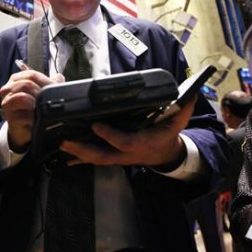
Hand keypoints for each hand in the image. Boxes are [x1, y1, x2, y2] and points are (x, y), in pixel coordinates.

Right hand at [0, 70, 63, 150]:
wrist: (25, 128)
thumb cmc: (31, 108)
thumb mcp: (41, 93)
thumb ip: (49, 83)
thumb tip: (59, 77)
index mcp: (16, 79)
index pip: (31, 75)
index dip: (45, 81)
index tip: (55, 87)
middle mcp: (8, 89)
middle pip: (27, 84)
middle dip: (42, 92)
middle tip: (50, 100)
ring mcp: (7, 103)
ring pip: (23, 97)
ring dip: (36, 103)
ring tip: (41, 108)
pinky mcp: (10, 117)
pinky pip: (24, 114)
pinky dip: (33, 116)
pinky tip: (38, 118)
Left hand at [59, 94, 197, 166]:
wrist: (166, 155)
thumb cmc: (169, 134)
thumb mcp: (179, 120)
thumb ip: (183, 106)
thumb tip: (189, 92)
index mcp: (143, 142)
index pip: (125, 142)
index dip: (110, 136)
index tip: (96, 125)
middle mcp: (128, 153)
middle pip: (104, 156)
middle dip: (84, 149)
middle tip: (66, 141)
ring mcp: (119, 157)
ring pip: (97, 159)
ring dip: (78, 154)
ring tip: (62, 145)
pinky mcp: (113, 157)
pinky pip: (95, 160)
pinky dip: (81, 159)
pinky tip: (67, 158)